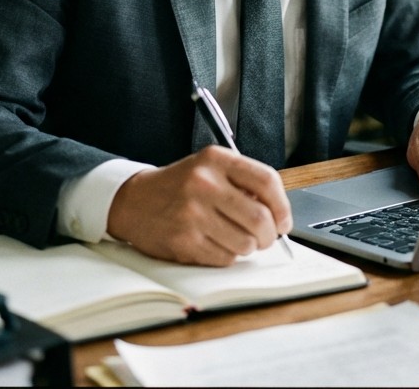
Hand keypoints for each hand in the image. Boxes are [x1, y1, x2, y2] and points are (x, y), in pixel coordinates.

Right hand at [105, 145, 292, 266]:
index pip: (267, 181)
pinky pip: (225, 258)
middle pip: (260, 218)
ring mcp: (192, 213)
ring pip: (245, 243)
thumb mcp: (209, 168)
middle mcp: (204, 183)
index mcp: (215, 160)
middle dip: (269, 235)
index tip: (284, 221)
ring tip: (235, 239)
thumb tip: (278, 213)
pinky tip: (214, 244)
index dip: (283, 206)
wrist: (134, 201)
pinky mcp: (183, 241)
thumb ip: (243, 182)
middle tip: (265, 238)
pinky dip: (227, 256)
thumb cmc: (179, 186)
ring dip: (247, 247)